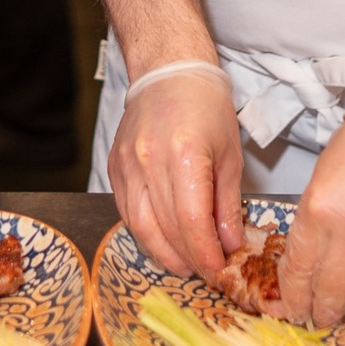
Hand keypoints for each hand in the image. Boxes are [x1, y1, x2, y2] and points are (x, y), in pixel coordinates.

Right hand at [106, 61, 243, 282]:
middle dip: (188, 258)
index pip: (191, 222)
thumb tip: (230, 244)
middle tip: (206, 273)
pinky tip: (163, 242)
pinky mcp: (114, 168)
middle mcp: (149, 162)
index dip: (204, 253)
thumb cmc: (206, 108)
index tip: (219, 269)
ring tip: (184, 265)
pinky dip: (146, 233)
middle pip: (165, 229)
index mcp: (184, 155)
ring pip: (140, 227)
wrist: (169, 72)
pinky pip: (127, 212)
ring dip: (163, 254)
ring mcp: (126, 166)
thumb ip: (228, 204)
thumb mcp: (229, 155)